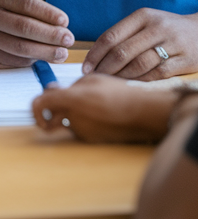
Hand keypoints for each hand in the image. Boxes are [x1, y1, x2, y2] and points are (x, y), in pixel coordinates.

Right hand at [0, 0, 75, 66]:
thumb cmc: (15, 12)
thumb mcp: (22, 4)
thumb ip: (39, 13)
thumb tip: (63, 28)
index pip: (26, 4)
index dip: (47, 13)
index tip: (65, 21)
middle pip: (22, 26)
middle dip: (50, 35)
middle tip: (69, 40)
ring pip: (17, 46)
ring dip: (44, 52)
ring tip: (62, 53)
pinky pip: (11, 59)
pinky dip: (30, 61)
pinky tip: (44, 58)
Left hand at [32, 73, 180, 143]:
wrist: (141, 113)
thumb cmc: (121, 93)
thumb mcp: (96, 80)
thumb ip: (71, 85)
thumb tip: (54, 90)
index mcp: (72, 99)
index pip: (40, 104)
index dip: (35, 107)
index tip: (39, 108)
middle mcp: (72, 116)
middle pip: (52, 116)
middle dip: (56, 112)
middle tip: (71, 104)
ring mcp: (79, 130)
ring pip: (67, 122)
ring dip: (75, 115)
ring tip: (97, 106)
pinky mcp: (88, 139)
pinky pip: (80, 129)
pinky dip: (87, 123)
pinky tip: (104, 116)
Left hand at [82, 8, 197, 79]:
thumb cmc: (168, 31)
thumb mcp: (147, 24)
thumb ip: (123, 37)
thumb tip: (93, 62)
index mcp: (145, 16)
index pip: (111, 36)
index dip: (95, 55)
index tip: (86, 69)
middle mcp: (160, 26)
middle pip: (123, 52)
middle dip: (105, 69)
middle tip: (96, 80)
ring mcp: (174, 42)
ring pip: (139, 64)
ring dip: (121, 77)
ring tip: (112, 84)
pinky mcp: (186, 59)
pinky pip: (157, 73)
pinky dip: (141, 80)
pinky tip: (133, 83)